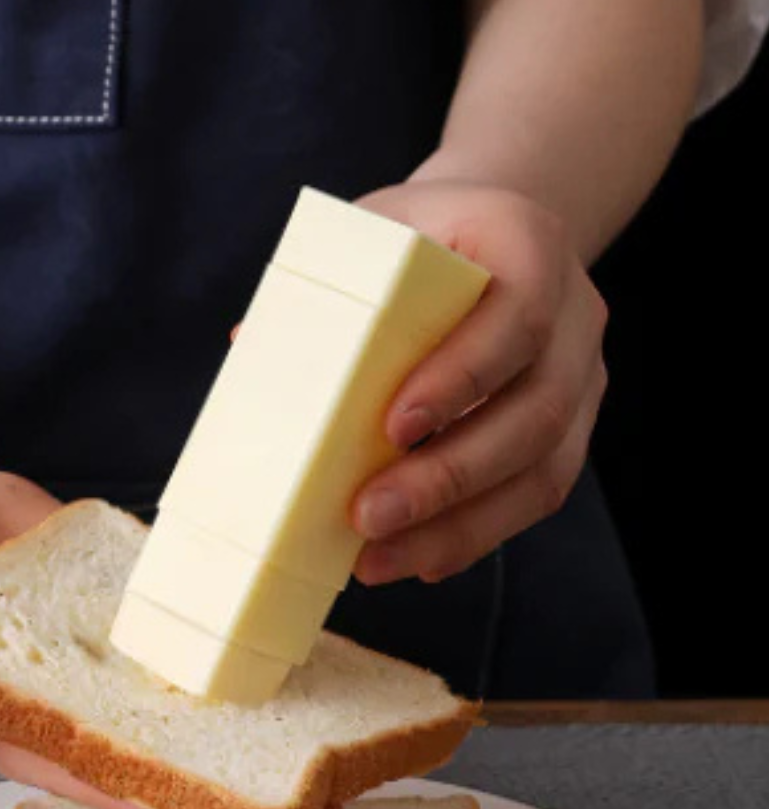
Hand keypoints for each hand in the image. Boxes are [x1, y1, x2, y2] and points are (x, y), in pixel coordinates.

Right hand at [0, 466, 341, 808]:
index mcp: (7, 717)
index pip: (88, 773)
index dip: (150, 806)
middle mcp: (69, 698)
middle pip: (159, 755)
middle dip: (233, 793)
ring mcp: (106, 650)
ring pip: (188, 700)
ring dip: (258, 730)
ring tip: (342, 751)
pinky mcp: (129, 599)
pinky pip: (189, 624)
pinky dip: (238, 643)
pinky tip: (302, 658)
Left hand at [351, 179, 608, 584]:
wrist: (491, 237)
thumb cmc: (419, 237)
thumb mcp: (375, 230)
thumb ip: (325, 281)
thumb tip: (245, 347)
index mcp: (530, 245)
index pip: (518, 318)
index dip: (461, 379)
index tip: (393, 428)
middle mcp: (575, 316)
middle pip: (535, 413)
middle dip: (449, 477)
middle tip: (368, 516)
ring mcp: (581, 379)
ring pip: (543, 471)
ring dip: (457, 527)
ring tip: (378, 559)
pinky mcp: (571, 430)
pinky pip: (534, 495)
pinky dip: (473, 534)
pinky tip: (417, 558)